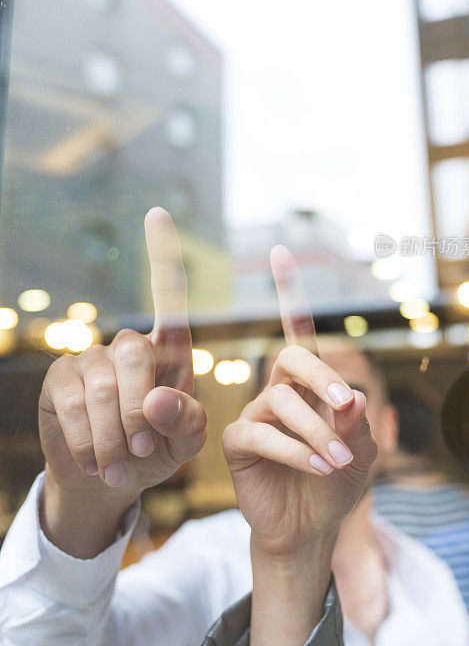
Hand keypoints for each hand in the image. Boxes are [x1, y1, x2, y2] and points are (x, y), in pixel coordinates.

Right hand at [39, 208, 205, 514]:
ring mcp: (91, 359)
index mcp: (169, 351)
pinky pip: (74, 407)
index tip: (157, 211)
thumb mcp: (185, 441)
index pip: (168, 297)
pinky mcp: (60, 380)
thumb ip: (186, 420)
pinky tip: (97, 461)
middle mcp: (129, 346)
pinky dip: (90, 443)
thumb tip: (156, 398)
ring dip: (114, 437)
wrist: (109, 480)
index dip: (162, 255)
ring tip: (120, 465)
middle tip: (143, 450)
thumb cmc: (157, 451)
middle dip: (140, 411)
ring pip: (103, 388)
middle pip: (135, 353)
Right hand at [222, 245, 376, 556]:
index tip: (279, 253)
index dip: (289, 293)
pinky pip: (260, 432)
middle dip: (320, 376)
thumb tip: (353, 395)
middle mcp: (279, 390)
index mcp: (309, 384)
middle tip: (345, 405)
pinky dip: (293, 450)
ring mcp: (256, 414)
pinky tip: (317, 468)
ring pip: (281, 401)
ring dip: (315, 431)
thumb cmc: (338, 483)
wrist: (312, 528)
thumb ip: (358, 424)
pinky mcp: (237, 441)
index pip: (299, 331)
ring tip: (338, 461)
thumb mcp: (362, 452)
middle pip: (291, 358)